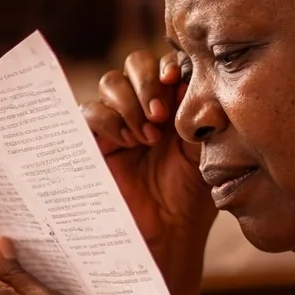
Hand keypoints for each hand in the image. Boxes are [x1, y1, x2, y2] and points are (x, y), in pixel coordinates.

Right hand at [84, 51, 215, 262]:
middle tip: (160, 115)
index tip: (174, 79)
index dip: (167, 64)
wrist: (167, 231)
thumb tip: (185, 77)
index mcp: (174, 102)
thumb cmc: (191, 194)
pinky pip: (90, 111)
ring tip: (147, 137)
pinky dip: (109, 120)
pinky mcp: (94, 141)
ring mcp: (118, 122)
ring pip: (111, 82)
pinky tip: (127, 143)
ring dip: (129, 102)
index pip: (165, 64)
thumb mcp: (204, 147)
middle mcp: (145, 106)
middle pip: (135, 63)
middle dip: (146, 82)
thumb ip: (197, 111)